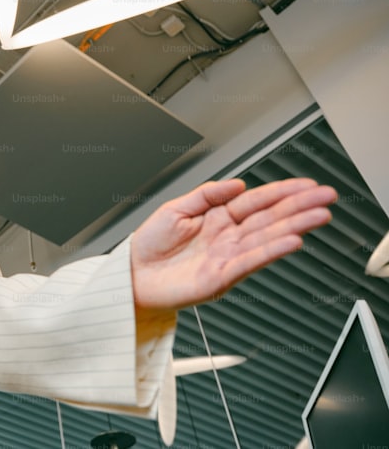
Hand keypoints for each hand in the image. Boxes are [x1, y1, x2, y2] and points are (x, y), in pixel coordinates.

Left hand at [130, 178, 336, 312]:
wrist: (132, 275)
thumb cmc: (149, 245)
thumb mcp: (175, 208)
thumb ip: (207, 194)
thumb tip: (238, 184)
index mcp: (218, 218)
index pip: (256, 201)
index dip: (281, 192)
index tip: (306, 184)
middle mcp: (228, 237)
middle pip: (269, 218)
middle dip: (299, 206)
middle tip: (327, 196)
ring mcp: (228, 257)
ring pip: (267, 238)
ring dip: (295, 227)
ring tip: (319, 215)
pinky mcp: (222, 276)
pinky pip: (251, 261)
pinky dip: (272, 251)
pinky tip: (292, 241)